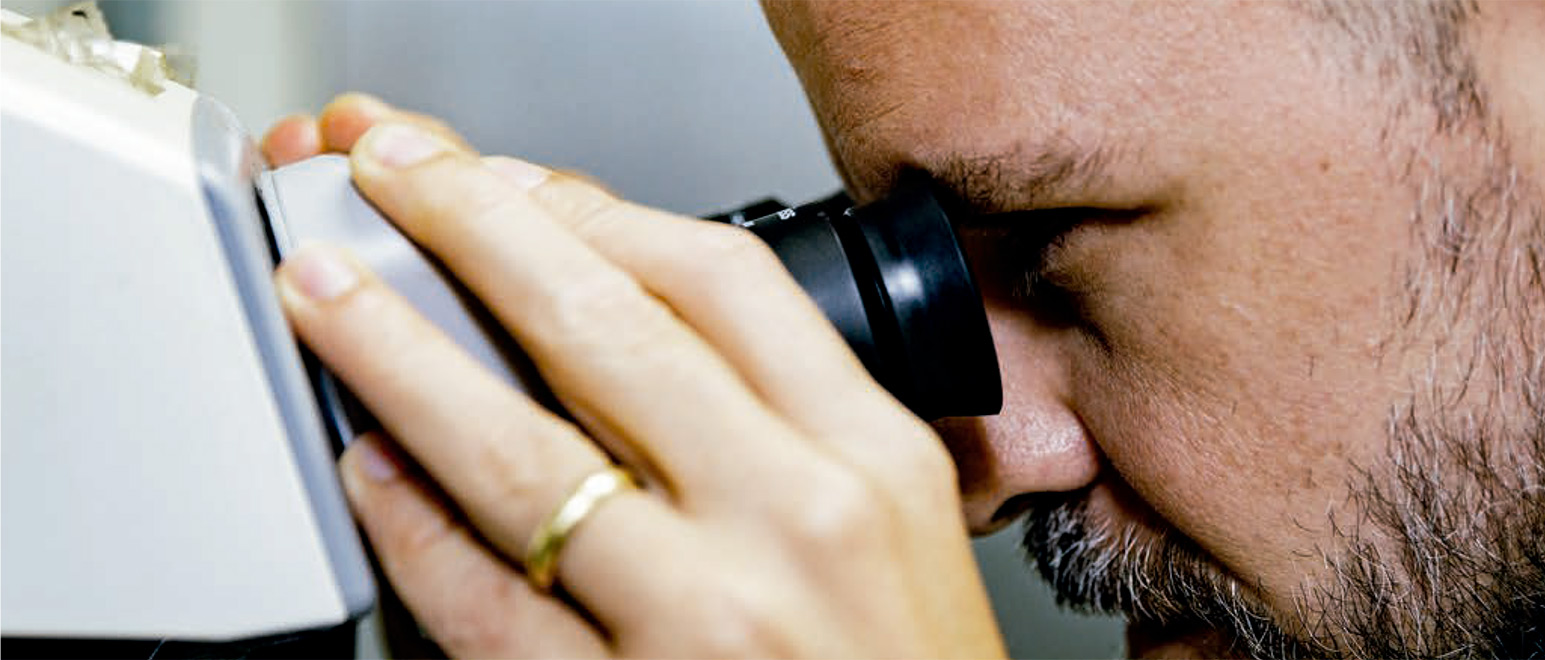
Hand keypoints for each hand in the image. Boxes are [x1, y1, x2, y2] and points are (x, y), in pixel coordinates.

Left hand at [267, 95, 1004, 656]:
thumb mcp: (903, 533)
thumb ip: (796, 430)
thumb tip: (631, 323)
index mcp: (876, 464)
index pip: (725, 283)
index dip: (597, 211)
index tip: (518, 183)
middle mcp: (795, 525)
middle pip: (608, 330)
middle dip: (476, 231)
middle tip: (395, 181)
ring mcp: (704, 620)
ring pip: (519, 456)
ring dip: (401, 359)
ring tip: (333, 301)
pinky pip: (486, 603)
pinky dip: (412, 528)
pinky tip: (374, 473)